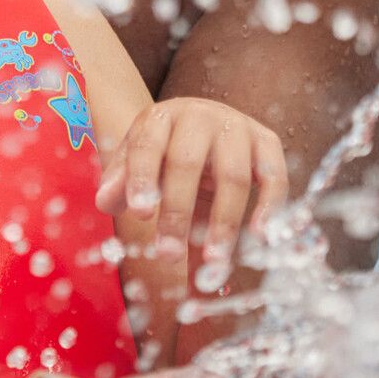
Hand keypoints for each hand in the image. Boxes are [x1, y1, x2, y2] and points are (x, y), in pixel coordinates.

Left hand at [95, 98, 287, 289]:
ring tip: (214, 261)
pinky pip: (274, 176)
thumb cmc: (164, 153)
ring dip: (223, 222)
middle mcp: (200, 116)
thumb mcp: (137, 163)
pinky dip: (269, 207)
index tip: (140, 214)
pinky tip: (259, 237)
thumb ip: (120, 184)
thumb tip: (105, 201)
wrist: (204, 127)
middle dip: (177, 211)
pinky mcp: (267, 142)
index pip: (147, 146)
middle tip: (169, 255)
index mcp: (160, 118)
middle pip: (187, 163)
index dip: (142, 179)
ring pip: (233, 175)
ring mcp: (237, 126)